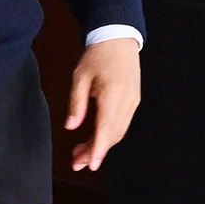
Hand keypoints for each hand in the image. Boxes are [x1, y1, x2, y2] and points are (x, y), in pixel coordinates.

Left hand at [65, 37, 141, 171]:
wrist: (118, 39)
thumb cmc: (97, 55)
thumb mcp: (80, 77)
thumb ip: (76, 103)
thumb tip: (71, 126)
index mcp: (113, 94)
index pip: (106, 129)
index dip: (98, 149)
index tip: (90, 164)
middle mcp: (127, 101)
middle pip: (113, 135)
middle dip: (95, 152)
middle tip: (77, 162)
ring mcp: (133, 102)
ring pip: (118, 132)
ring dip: (101, 145)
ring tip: (81, 153)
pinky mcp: (133, 101)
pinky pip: (121, 123)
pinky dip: (108, 134)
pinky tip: (95, 138)